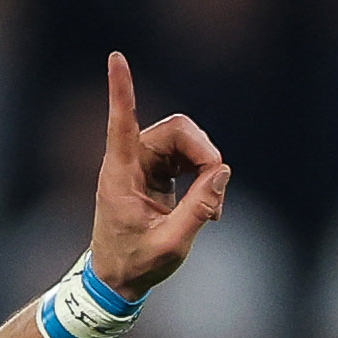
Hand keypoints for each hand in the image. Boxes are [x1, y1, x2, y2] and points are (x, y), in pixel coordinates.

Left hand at [88, 51, 230, 297]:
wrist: (118, 280)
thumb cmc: (135, 264)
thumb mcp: (171, 245)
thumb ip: (198, 209)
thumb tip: (222, 171)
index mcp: (120, 175)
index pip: (121, 123)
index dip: (122, 90)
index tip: (116, 58)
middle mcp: (130, 162)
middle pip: (176, 129)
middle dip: (205, 151)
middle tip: (218, 186)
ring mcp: (144, 164)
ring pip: (186, 141)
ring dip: (208, 167)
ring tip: (213, 207)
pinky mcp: (156, 171)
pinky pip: (189, 157)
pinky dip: (205, 176)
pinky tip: (209, 205)